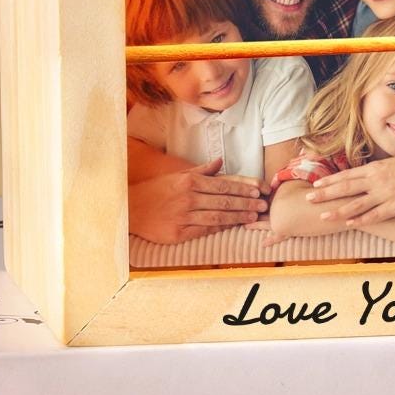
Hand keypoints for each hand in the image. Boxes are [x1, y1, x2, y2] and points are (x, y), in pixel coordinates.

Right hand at [128, 159, 264, 243]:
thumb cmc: (156, 191)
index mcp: (190, 181)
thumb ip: (201, 170)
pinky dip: (221, 227)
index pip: (224, 185)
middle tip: (263, 205)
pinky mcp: (179, 233)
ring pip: (218, 216)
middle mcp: (189, 198)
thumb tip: (220, 162)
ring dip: (239, 216)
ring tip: (254, 216)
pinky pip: (205, 229)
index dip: (244, 187)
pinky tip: (233, 225)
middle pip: (225, 200)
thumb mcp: (177, 175)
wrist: (131, 210)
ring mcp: (184, 216)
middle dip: (247, 203)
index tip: (259, 190)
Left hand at [304, 148, 394, 225]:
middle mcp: (377, 179)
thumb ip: (379, 170)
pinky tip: (349, 224)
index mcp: (376, 168)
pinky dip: (361, 220)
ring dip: (338, 210)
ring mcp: (386, 193)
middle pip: (346, 187)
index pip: (347, 175)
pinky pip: (375, 215)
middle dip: (325, 194)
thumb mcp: (393, 163)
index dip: (330, 181)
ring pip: (356, 203)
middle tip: (307, 198)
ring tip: (323, 215)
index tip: (316, 185)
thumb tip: (367, 173)